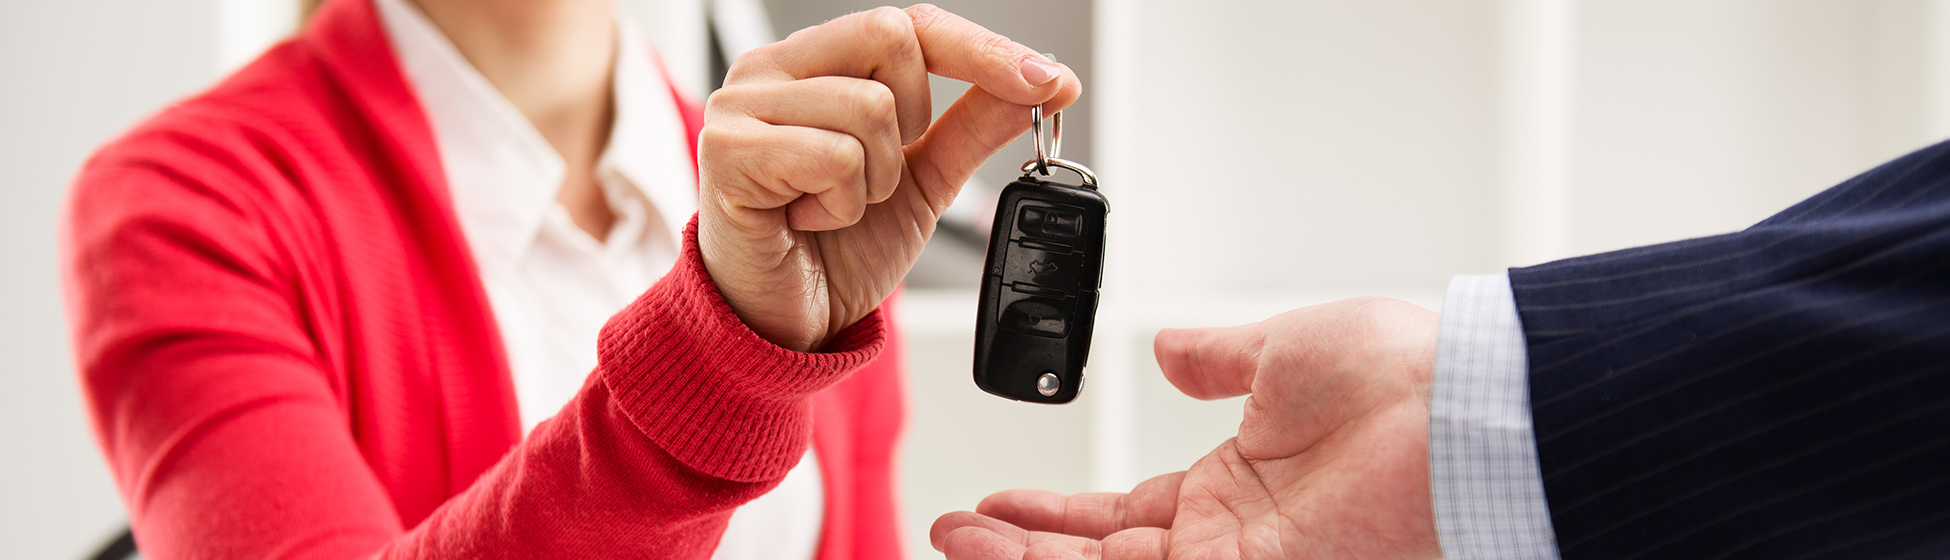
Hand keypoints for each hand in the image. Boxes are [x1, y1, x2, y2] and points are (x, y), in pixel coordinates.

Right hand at [697, 5, 1079, 350]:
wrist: (780, 324)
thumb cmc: (833, 250)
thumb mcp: (924, 182)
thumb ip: (974, 126)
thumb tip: (1045, 84)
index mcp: (815, 64)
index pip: (911, 25)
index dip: (983, 50)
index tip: (1050, 82)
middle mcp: (772, 70)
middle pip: (892, 38)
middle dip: (912, 123)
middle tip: (879, 177)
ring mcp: (742, 104)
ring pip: (868, 107)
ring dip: (875, 180)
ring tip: (835, 208)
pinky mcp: (726, 149)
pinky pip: (833, 155)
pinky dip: (842, 203)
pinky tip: (809, 219)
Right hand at [932, 298, 1442, 558]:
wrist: (1461, 416)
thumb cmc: (1401, 381)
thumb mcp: (1284, 351)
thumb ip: (1216, 358)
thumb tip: (1172, 349)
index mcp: (1237, 487)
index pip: (1120, 514)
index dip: (1052, 509)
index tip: (995, 499)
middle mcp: (1231, 539)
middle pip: (1098, 557)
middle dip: (1019, 544)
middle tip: (952, 528)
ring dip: (1023, 559)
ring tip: (952, 539)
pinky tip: (1010, 553)